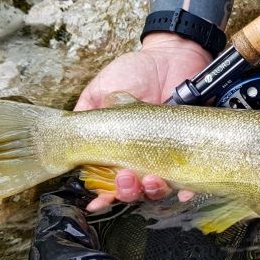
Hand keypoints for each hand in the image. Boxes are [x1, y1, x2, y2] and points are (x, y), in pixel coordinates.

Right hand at [75, 32, 211, 211]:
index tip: (97, 202)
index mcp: (117, 148)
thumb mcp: (101, 90)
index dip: (102, 195)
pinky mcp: (189, 152)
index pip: (107, 180)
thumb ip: (86, 114)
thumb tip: (68, 138)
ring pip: (158, 188)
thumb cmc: (135, 72)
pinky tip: (183, 193)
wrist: (172, 58)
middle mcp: (141, 157)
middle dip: (127, 191)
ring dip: (152, 191)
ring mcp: (166, 156)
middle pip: (133, 190)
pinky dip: (186, 190)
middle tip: (126, 178)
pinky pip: (190, 179)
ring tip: (152, 180)